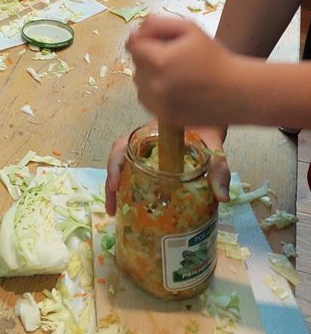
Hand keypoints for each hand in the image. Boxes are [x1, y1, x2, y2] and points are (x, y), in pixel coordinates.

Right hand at [105, 123, 228, 214]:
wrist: (209, 120)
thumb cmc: (207, 129)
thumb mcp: (213, 147)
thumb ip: (218, 168)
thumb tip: (222, 197)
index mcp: (150, 133)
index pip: (123, 145)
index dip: (115, 165)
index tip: (115, 185)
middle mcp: (143, 142)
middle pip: (119, 160)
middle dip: (112, 184)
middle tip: (111, 209)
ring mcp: (145, 152)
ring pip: (123, 167)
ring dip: (116, 188)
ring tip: (114, 212)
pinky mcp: (152, 162)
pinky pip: (134, 172)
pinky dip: (128, 188)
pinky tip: (131, 206)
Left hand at [128, 15, 240, 126]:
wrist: (237, 92)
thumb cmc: (214, 57)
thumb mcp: (189, 29)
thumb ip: (158, 24)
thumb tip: (137, 31)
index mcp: (158, 61)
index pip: (132, 45)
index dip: (143, 39)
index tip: (157, 40)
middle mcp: (153, 85)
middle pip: (136, 63)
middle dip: (148, 56)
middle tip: (173, 56)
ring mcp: (158, 104)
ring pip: (139, 82)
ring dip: (149, 75)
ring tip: (175, 72)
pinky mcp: (165, 117)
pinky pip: (147, 100)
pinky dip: (154, 92)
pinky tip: (174, 87)